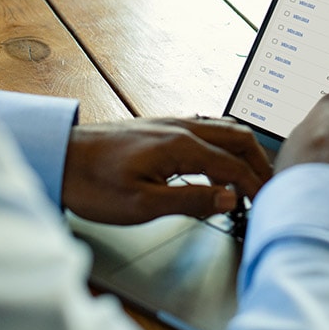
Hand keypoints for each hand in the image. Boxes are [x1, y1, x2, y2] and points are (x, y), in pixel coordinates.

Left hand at [62, 117, 272, 224]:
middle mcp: (180, 128)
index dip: (255, 186)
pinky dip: (223, 147)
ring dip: (242, 152)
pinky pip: (205, 130)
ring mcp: (170, 124)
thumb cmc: (93, 183)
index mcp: (180, 146)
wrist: (59, 158)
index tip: (267, 204)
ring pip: (223, 129)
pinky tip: (215, 166)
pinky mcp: (159, 128)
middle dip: (259, 162)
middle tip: (269, 187)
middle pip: (237, 137)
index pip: (233, 165)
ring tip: (248, 178)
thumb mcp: (142, 205)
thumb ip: (191, 199)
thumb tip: (229, 198)